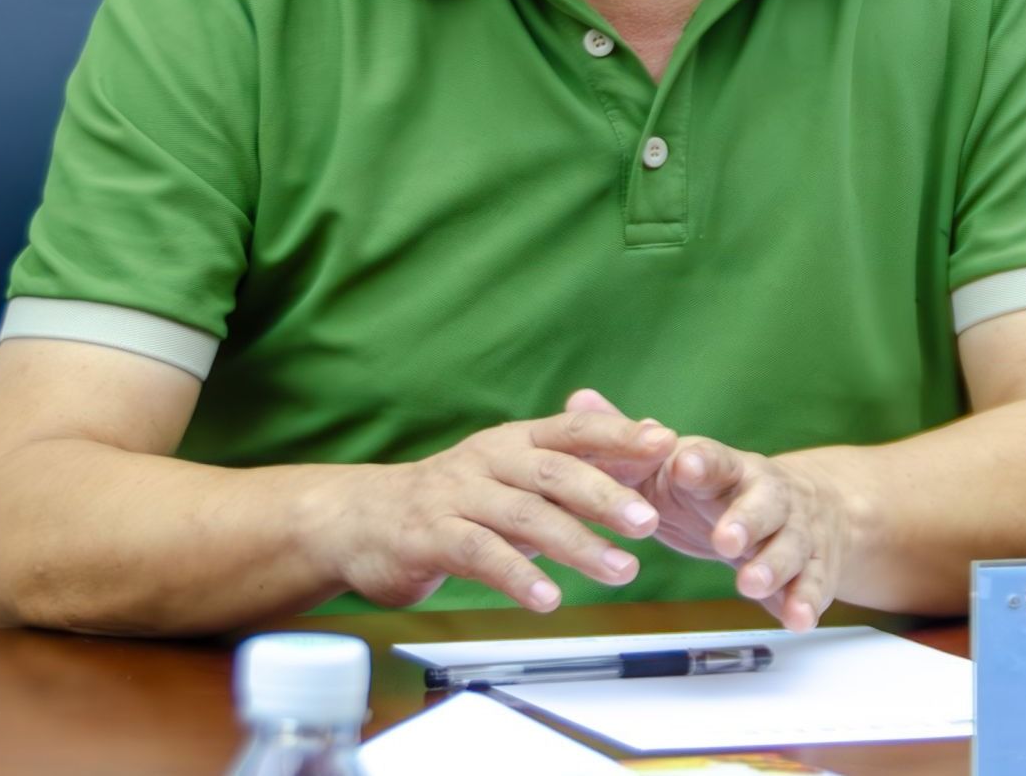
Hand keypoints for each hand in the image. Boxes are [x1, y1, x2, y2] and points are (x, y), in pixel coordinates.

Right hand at [315, 409, 674, 612]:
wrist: (360, 518)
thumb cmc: (450, 499)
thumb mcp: (509, 477)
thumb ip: (567, 469)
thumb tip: (638, 447)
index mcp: (512, 441)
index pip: (573, 428)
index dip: (618, 433)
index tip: (665, 441)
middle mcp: (487, 460)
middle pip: (554, 471)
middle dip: (606, 495)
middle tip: (650, 521)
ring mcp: (457, 495)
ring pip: (524, 514)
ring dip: (577, 543)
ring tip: (621, 570)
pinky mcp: (431, 535)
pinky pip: (481, 554)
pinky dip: (518, 576)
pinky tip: (548, 598)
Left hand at [566, 389, 853, 630]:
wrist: (814, 505)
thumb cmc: (724, 487)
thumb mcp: (678, 463)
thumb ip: (630, 440)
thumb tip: (579, 400)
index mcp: (728, 468)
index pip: (716, 459)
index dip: (703, 462)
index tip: (685, 464)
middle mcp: (766, 494)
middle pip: (762, 503)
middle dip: (745, 520)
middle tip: (725, 540)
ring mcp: (794, 531)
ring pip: (789, 545)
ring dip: (772, 566)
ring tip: (750, 585)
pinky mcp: (812, 568)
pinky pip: (811, 585)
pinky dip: (803, 602)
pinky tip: (795, 619)